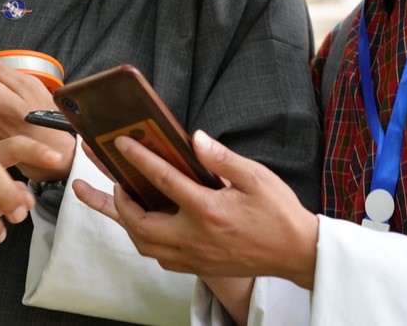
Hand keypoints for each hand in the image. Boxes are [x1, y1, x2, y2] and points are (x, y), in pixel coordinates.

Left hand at [74, 130, 318, 288]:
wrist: (295, 253)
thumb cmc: (278, 213)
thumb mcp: (256, 177)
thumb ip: (222, 158)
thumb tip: (195, 139)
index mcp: (208, 209)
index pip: (163, 180)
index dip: (139, 158)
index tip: (122, 144)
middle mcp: (195, 236)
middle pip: (140, 221)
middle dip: (118, 200)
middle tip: (111, 179)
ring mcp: (194, 255)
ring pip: (145, 244)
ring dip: (126, 222)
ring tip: (114, 202)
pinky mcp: (198, 266)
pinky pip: (159, 256)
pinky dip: (144, 240)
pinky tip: (143, 226)